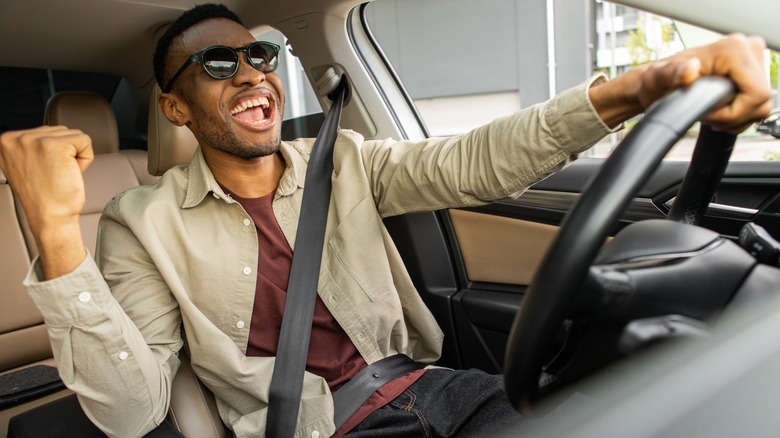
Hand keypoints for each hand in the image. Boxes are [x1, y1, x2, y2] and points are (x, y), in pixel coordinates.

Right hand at [0, 125, 92, 277]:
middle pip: (60, 131)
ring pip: (73, 135)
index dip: (53, 154)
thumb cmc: (44, 196)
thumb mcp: (26, 164)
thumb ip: (31, 146)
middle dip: (65, 154)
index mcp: (6, 141)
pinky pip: (85, 140)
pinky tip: (71, 173)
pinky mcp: (54, 146)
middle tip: (53, 176)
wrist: (49, 219)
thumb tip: (46, 134)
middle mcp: (16, 138)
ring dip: (75, 156)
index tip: (43, 173)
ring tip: (60, 175)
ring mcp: (34, 140)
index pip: (45, 132)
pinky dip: (86, 159)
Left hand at [591, 34, 771, 132]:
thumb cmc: (657, 81)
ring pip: (760, 106)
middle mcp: (748, 49)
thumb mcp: (658, 79)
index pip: (756, 95)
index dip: (733, 113)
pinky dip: (739, 114)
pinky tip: (719, 110)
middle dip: (733, 116)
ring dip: (735, 118)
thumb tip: (689, 69)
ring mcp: (753, 60)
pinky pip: (757, 105)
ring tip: (710, 111)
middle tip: (706, 113)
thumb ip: (672, 74)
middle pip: (760, 101)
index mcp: (733, 49)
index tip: (707, 112)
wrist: (657, 82)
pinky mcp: (752, 73)